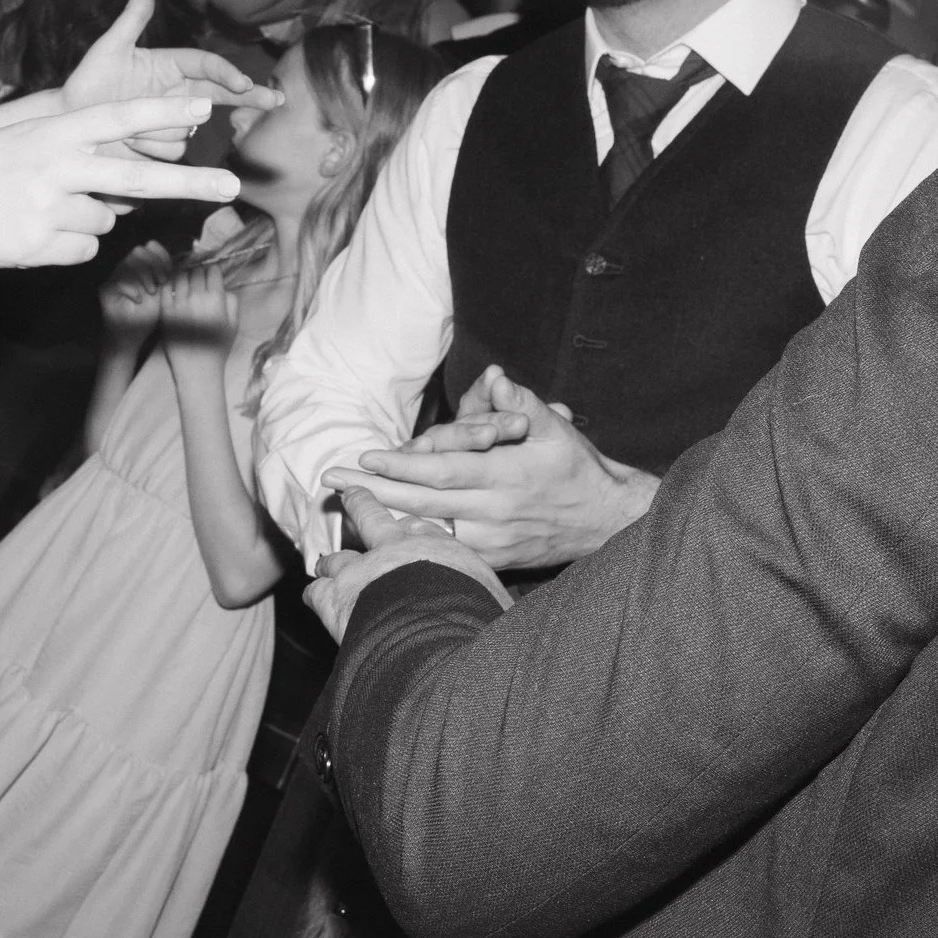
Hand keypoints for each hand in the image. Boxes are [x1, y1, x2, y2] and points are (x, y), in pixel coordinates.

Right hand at [0, 96, 241, 269]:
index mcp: (56, 133)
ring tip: (40, 210)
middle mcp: (58, 166)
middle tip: (233, 185)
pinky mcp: (40, 244)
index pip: (120, 117)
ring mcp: (49, 207)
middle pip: (138, 176)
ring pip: (106, 220)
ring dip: (86, 219)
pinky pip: (84, 250)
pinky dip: (67, 246)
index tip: (204, 107)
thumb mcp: (32, 142)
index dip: (163, 111)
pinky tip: (33, 233)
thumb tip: (124, 197)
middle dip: (191, 182)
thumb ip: (80, 156)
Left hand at [61, 0, 279, 160]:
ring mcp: (171, 122)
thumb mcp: (109, 48)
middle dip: (249, 97)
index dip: (225, 73)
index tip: (242, 83)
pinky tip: (129, 145)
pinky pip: (174, 152)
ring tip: (128, 127)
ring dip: (163, 129)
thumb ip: (132, 17)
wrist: (67, 124)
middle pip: (220, 94)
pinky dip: (154, 149)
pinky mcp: (162, 150)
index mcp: (169, 66)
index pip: (206, 65)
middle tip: (275, 99)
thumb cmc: (86, 83)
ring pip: (191, 128)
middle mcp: (176, 94)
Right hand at [98, 241, 172, 345]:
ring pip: (128, 263)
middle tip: (160, 283)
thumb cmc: (146, 316)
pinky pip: (118, 280)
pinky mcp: (105, 290)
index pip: (150, 247)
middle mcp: (125, 268)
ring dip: (143, 276)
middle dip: (153, 265)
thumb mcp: (162, 294)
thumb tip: (175, 260)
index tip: (167, 274)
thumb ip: (165, 275)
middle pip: (138, 251)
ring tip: (150, 293)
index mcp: (141, 266)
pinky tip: (138, 300)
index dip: (161, 255)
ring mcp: (114, 278)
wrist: (130, 338)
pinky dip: (132, 289)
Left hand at [156, 262, 238, 366]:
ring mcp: (179, 303)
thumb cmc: (218, 348)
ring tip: (185, 285)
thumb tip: (223, 288)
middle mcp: (197, 297)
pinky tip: (174, 292)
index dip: (212, 272)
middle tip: (198, 281)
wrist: (196, 369)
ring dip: (184, 278)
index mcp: (216, 299)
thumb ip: (232, 302)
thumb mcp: (234, 325)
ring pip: (180, 277)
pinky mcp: (165, 310)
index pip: (212, 271)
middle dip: (198, 274)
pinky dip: (170, 286)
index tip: (211, 277)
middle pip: (196, 272)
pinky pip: (166, 289)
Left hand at [305, 487, 509, 641]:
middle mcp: (397, 549)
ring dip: (333, 562)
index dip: (408, 523)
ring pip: (337, 558)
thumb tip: (488, 605)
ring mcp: (362, 570)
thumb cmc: (473, 623)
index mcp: (439, 548)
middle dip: (360, 502)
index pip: (419, 524)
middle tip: (350, 493)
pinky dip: (317, 593)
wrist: (438, 643)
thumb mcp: (491, 599)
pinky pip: (317, 590)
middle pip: (370, 515)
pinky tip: (316, 596)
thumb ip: (479, 590)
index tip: (404, 523)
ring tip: (326, 564)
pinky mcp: (337, 597)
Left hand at [321, 365, 655, 569]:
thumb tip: (495, 376)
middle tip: (332, 480)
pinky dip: (411, 542)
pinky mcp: (493, 560)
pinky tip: (378, 537)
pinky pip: (445, 551)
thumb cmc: (575, 467)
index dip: (401, 465)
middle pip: (421, 503)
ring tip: (343, 507)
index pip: (442, 470)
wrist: (605, 520)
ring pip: (427, 531)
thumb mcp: (556, 428)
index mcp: (504, 476)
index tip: (364, 456)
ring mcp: (491, 542)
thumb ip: (520, 403)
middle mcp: (493, 513)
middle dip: (373, 491)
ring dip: (382, 520)